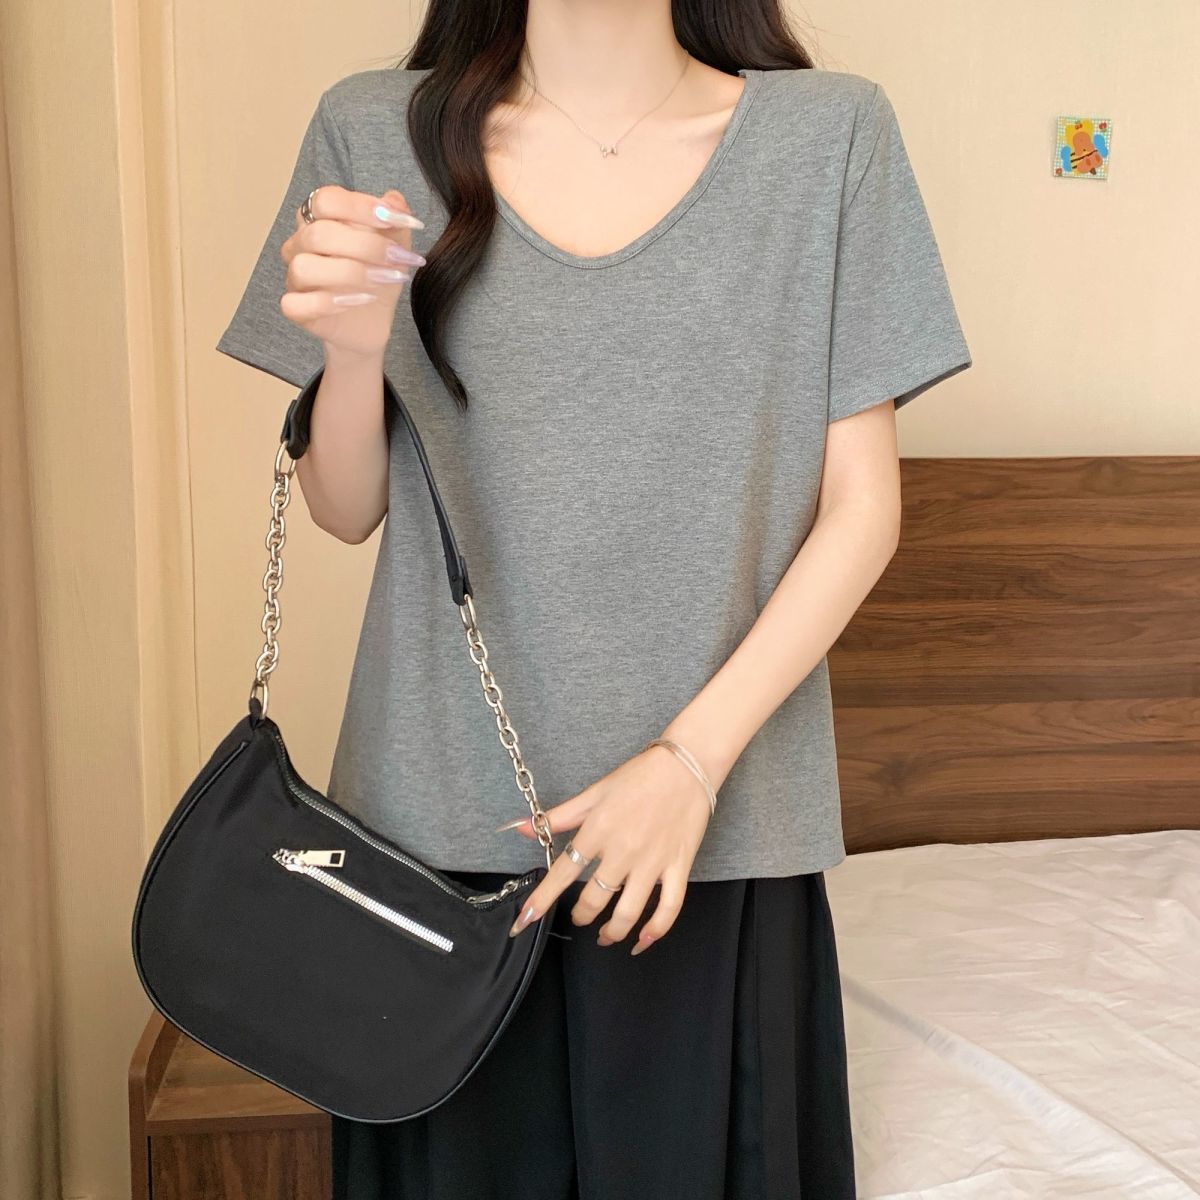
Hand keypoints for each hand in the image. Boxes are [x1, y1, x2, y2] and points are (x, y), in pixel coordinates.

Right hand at [279, 185, 426, 359]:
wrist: (374, 320)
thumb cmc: (378, 276)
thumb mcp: (396, 243)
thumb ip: (394, 219)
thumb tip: (394, 200)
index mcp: (320, 219)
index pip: (326, 199)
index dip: (360, 206)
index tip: (395, 220)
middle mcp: (300, 244)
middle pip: (319, 234)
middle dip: (366, 245)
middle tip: (400, 257)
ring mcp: (295, 277)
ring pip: (305, 267)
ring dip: (351, 273)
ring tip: (383, 280)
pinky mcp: (296, 309)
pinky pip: (296, 304)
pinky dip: (329, 303)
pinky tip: (359, 300)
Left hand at [503, 742, 714, 955]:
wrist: (685, 766)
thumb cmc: (639, 776)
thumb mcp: (594, 792)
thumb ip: (557, 816)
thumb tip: (520, 828)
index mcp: (598, 830)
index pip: (562, 872)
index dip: (542, 899)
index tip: (526, 919)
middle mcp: (622, 851)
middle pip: (593, 900)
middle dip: (581, 916)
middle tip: (579, 917)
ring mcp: (652, 862)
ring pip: (627, 912)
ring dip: (613, 932)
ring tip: (606, 935)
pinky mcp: (678, 867)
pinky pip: (669, 908)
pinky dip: (655, 930)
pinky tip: (642, 940)